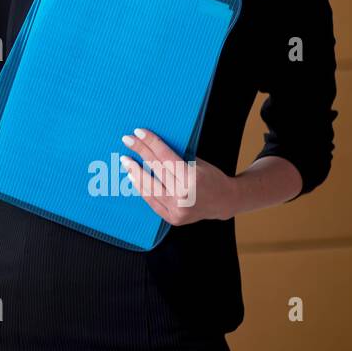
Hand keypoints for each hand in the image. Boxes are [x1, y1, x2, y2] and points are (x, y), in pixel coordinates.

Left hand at [118, 128, 237, 223]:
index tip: (138, 132)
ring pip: (150, 188)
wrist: (225, 201)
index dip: (151, 143)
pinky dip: (142, 189)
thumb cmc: (211, 176)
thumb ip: (176, 156)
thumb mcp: (198, 162)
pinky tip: (134, 178)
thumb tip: (151, 143)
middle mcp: (184, 196)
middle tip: (127, 140)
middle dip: (140, 153)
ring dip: (136, 173)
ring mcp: (178, 210)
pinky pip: (152, 202)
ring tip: (127, 161)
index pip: (165, 157)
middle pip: (156, 170)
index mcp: (192, 178)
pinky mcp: (174, 219)